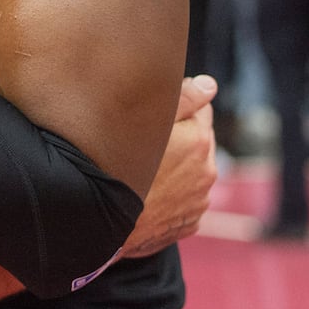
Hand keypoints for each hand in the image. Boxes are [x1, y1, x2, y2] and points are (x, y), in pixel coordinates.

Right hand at [119, 75, 218, 259]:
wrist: (98, 218)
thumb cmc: (115, 165)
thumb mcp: (143, 120)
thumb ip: (182, 98)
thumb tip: (209, 84)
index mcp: (199, 141)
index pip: (202, 109)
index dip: (180, 109)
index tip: (158, 116)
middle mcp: (206, 172)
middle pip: (200, 141)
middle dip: (183, 138)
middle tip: (148, 143)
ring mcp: (199, 201)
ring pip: (193, 172)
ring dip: (179, 167)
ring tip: (146, 170)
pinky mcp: (190, 223)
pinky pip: (186, 200)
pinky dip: (173, 194)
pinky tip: (149, 192)